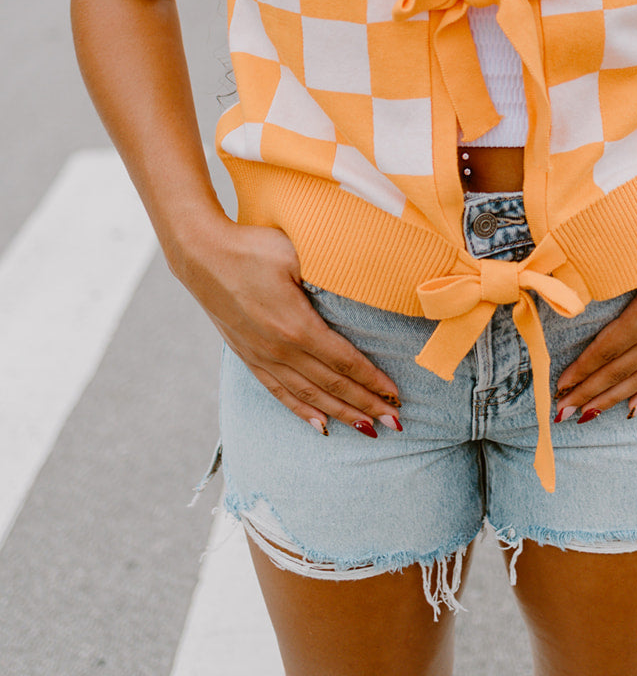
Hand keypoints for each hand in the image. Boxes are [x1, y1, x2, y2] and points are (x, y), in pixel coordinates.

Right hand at [173, 215, 401, 436]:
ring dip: (340, 414)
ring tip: (367, 428)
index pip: (344, 362)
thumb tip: (363, 280)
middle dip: (365, 405)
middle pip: (331, 385)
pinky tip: (319, 425)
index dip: (372, 381)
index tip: (396, 395)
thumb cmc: (253, 247)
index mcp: (297, 326)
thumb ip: (328, 273)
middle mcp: (280, 350)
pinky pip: (279, 392)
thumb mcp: (296, 253)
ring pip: (308, 395)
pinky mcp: (247, 356)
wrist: (201, 255)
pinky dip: (302, 411)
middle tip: (394, 421)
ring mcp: (262, 356)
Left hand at [552, 199, 636, 420]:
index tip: (560, 386)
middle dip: (589, 393)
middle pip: (621, 371)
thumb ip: (617, 263)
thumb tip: (581, 270)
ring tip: (589, 416)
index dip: (582, 370)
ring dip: (614, 399)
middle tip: (562, 412)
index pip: (607, 349)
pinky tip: (634, 409)